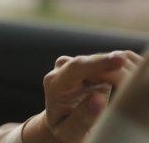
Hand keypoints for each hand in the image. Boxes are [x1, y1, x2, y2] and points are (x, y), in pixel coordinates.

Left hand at [23, 50, 142, 142]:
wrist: (62, 122)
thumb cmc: (65, 129)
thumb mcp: (69, 132)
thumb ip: (81, 118)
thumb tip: (97, 98)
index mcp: (55, 83)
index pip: (77, 67)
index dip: (100, 62)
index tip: (120, 60)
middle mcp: (65, 68)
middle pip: (98, 63)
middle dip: (120, 74)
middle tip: (137, 91)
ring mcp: (79, 64)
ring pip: (108, 61)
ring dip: (125, 73)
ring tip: (133, 91)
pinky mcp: (93, 65)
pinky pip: (113, 62)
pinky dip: (126, 70)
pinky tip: (133, 81)